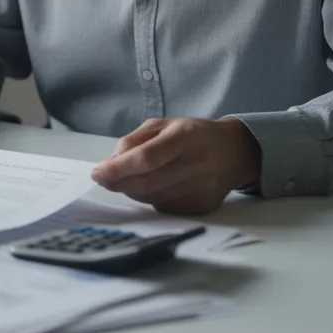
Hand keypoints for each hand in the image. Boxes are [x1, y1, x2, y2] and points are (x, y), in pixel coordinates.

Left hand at [89, 117, 260, 215]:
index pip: (145, 159)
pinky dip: (150, 198)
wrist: (236, 152)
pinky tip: (153, 186)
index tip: (96, 173)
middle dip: (118, 183)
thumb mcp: (163, 125)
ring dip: (131, 191)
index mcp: (185, 137)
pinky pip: (164, 207)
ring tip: (128, 179)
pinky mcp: (203, 206)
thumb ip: (134, 140)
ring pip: (152, 198)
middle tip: (104, 178)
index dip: (117, 169)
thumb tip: (111, 163)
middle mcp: (196, 164)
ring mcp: (201, 189)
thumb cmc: (193, 134)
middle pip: (146, 184)